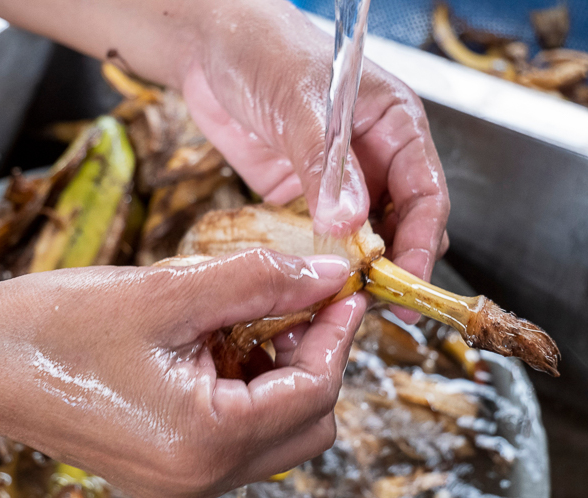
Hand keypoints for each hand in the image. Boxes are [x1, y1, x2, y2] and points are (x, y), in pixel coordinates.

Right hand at [0, 250, 364, 497]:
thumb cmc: (59, 324)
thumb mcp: (170, 291)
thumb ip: (260, 280)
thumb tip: (325, 276)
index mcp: (204, 446)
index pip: (313, 394)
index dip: (336, 335)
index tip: (342, 290)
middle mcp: (197, 481)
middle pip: (305, 423)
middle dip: (313, 357)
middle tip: (298, 301)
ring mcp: (180, 481)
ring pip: (274, 430)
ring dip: (279, 371)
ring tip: (249, 317)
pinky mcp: (164, 467)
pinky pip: (236, 433)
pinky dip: (246, 386)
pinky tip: (219, 343)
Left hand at [182, 0, 449, 322]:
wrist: (212, 51)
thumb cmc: (266, 53)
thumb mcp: (301, 103)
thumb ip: (326, 163)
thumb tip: (350, 222)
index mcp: (394, 126)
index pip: (425, 192)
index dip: (422, 240)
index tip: (411, 282)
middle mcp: (373, 157)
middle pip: (401, 222)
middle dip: (395, 263)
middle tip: (380, 305)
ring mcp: (339, 179)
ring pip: (364, 236)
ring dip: (359, 268)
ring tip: (347, 302)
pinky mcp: (305, 195)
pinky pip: (323, 236)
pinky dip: (323, 260)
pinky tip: (315, 282)